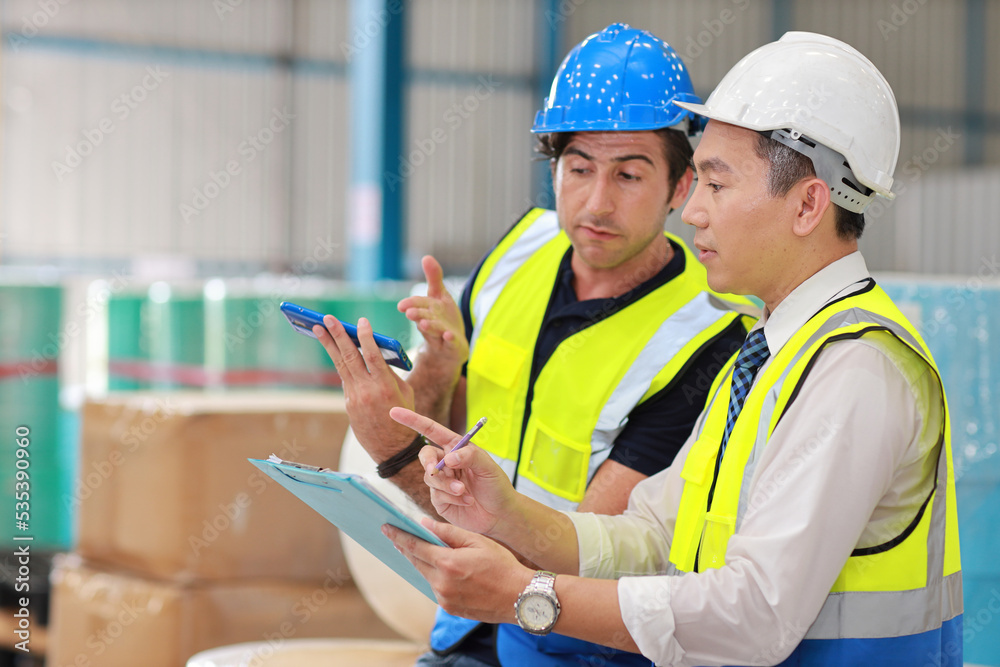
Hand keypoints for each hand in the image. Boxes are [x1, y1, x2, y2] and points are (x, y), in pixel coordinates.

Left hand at [314, 316, 415, 460]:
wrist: (392, 447)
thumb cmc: (403, 415)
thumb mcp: (405, 391)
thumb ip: (389, 372)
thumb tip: (373, 352)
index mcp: (386, 386)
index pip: (372, 356)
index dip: (365, 337)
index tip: (361, 321)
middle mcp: (367, 390)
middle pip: (349, 357)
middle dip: (338, 335)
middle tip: (327, 319)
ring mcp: (354, 397)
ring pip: (340, 365)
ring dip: (329, 344)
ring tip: (318, 328)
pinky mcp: (348, 404)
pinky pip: (344, 378)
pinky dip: (340, 362)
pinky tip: (334, 348)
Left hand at [383, 519, 531, 622]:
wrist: (519, 598)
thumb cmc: (502, 566)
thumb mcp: (478, 541)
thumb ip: (449, 532)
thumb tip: (425, 524)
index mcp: (448, 563)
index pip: (415, 547)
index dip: (399, 536)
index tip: (386, 528)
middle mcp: (442, 583)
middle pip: (416, 562)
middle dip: (406, 548)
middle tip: (396, 536)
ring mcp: (445, 598)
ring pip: (426, 576)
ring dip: (423, 563)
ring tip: (420, 550)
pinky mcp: (450, 608)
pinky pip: (436, 588)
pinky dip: (435, 577)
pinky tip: (441, 569)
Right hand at [391, 407, 515, 536]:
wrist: (499, 515)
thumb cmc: (496, 486)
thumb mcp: (488, 467)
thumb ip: (470, 457)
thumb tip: (448, 458)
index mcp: (456, 447)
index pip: (431, 430)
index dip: (412, 420)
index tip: (394, 412)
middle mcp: (446, 463)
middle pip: (425, 456)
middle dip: (429, 463)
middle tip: (436, 471)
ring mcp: (441, 482)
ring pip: (430, 478)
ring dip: (446, 484)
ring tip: (464, 491)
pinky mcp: (439, 499)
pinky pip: (436, 495)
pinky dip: (451, 497)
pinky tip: (466, 500)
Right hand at [397, 255, 467, 369]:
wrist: (452, 348)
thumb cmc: (442, 319)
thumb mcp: (440, 296)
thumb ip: (434, 278)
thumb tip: (426, 256)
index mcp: (426, 311)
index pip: (417, 305)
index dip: (411, 304)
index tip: (402, 305)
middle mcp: (431, 324)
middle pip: (423, 318)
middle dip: (417, 315)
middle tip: (410, 312)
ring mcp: (441, 336)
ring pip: (434, 331)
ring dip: (429, 327)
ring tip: (423, 324)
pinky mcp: (453, 346)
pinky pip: (451, 343)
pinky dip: (449, 340)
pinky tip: (449, 335)